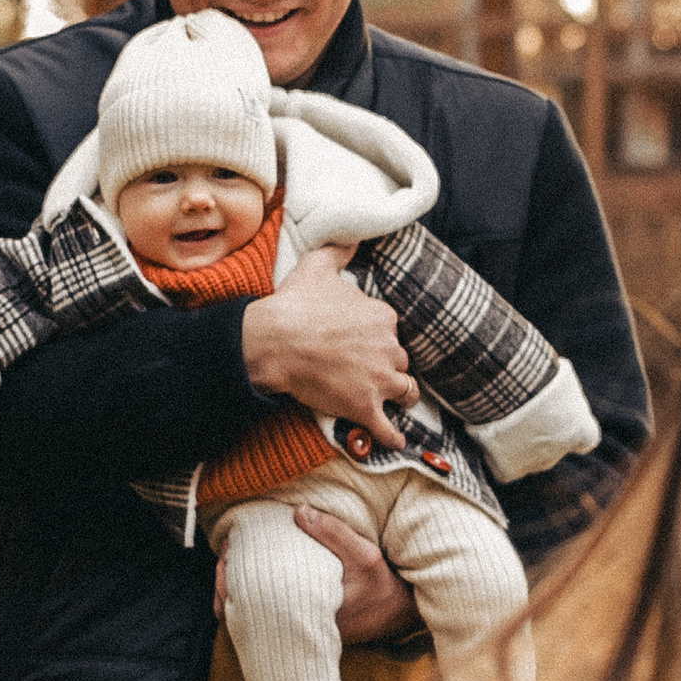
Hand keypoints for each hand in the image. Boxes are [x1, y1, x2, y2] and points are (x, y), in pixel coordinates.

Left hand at [212, 503, 416, 647]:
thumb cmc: (380, 586)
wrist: (396, 615)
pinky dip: (252, 600)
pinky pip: (265, 618)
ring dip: (236, 594)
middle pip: (242, 614)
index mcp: (304, 613)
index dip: (229, 584)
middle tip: (221, 557)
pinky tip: (250, 578)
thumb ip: (334, 534)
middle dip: (225, 586)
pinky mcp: (300, 630)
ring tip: (228, 565)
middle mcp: (295, 629)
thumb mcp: (364, 555)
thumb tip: (300, 511)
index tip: (225, 556)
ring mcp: (296, 632)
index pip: (251, 606)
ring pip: (251, 619)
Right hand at [240, 240, 416, 427]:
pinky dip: (393, 437)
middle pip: (400, 361)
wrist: (274, 341)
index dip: (378, 338)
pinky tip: (395, 441)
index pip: (391, 330)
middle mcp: (388, 348)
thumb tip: (352, 239)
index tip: (362, 343)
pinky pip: (388, 429)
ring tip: (395, 402)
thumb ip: (340, 251)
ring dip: (401, 396)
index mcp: (382, 316)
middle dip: (388, 366)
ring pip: (406, 392)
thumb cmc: (294, 305)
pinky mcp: (365, 407)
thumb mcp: (318, 266)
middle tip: (370, 372)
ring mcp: (379, 380)